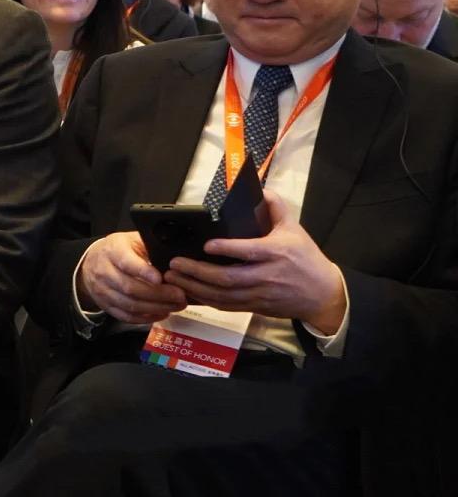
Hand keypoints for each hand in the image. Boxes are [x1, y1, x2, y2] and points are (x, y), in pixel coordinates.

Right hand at [77, 231, 188, 323]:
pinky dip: (146, 318)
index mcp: (113, 251)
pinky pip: (126, 316)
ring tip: (176, 306)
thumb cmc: (119, 250)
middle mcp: (104, 271)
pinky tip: (162, 313)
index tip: (161, 278)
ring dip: (156, 308)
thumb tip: (175, 260)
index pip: (126, 262)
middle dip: (158, 294)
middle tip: (180, 296)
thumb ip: (150, 247)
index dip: (144, 271)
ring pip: (130, 305)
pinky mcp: (105, 306)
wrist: (91, 262)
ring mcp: (103, 291)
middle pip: (130, 288)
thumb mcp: (132, 240)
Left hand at [165, 191, 346, 333]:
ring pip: (222, 295)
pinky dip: (204, 299)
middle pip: (228, 278)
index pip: (249, 251)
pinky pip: (225, 306)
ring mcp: (259, 294)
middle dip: (198, 271)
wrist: (323, 295)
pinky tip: (188, 291)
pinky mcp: (254, 307)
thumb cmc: (306, 259)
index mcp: (276, 253)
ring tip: (173, 276)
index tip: (206, 244)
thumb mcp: (294, 229)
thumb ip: (276, 207)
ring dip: (195, 287)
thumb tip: (260, 188)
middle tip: (175, 263)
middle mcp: (266, 276)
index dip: (227, 249)